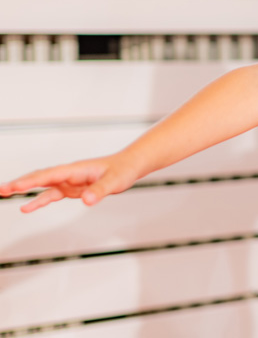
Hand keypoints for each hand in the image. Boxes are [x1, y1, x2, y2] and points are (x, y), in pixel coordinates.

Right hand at [0, 154, 142, 212]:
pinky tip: (26, 208)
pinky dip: (38, 200)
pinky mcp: (71, 188)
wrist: (128, 166)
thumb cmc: (122, 170)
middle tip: (1, 189)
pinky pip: (51, 194)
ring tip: (4, 193)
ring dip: (24, 189)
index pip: (50, 175)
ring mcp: (68, 181)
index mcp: (76, 169)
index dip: (33, 180)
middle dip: (20, 183)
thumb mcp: (115, 181)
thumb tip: (87, 201)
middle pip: (40, 177)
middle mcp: (68, 174)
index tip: (17, 186)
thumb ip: (100, 190)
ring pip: (42, 185)